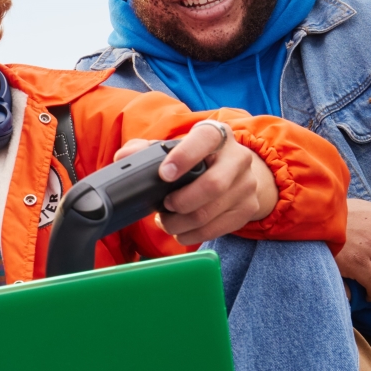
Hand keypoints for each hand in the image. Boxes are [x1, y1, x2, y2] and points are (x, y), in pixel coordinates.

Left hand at [113, 121, 275, 246]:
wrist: (238, 173)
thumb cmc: (199, 159)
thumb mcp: (178, 148)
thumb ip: (147, 149)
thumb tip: (122, 156)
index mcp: (217, 135)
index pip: (204, 139)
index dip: (183, 157)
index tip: (164, 175)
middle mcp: (238, 157)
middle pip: (212, 186)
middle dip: (180, 202)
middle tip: (164, 207)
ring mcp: (247, 185)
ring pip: (209, 214)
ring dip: (179, 224)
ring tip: (166, 221)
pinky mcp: (248, 209)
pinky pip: (216, 230)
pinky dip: (191, 235)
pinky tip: (180, 231)